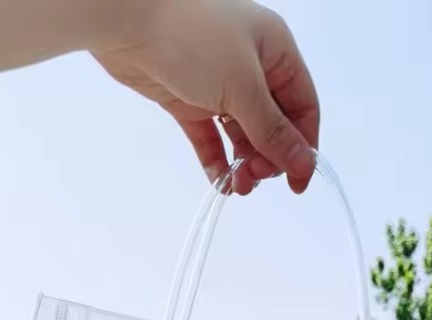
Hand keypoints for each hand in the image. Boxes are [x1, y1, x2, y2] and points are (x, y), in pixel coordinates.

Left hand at [94, 0, 319, 193]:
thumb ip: (273, 131)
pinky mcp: (189, 100)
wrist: (127, 20)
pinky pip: (210, 137)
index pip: (302, 107)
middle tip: (255, 177)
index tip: (297, 184)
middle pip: (273, 126)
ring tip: (237, 186)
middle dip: (269, 157)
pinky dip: (217, 160)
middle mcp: (252, 68)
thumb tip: (304, 163)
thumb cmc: (193, 38)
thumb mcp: (243, 87)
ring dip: (244, 164)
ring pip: (242, 135)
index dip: (304, 147)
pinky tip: (220, 182)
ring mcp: (219, 85)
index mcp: (276, 52)